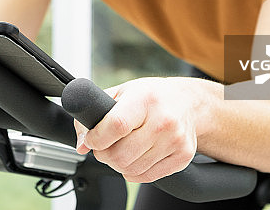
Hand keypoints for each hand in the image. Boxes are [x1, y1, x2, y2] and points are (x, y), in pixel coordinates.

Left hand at [74, 77, 198, 182]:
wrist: (187, 103)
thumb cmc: (151, 97)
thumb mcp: (122, 92)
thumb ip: (95, 114)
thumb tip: (82, 144)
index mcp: (145, 99)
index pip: (116, 125)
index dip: (96, 138)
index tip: (91, 139)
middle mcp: (163, 120)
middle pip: (121, 154)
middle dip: (103, 154)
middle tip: (103, 146)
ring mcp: (175, 141)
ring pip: (131, 169)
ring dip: (117, 164)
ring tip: (120, 149)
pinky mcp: (182, 157)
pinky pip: (146, 177)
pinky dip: (133, 172)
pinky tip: (135, 156)